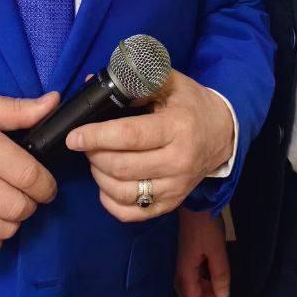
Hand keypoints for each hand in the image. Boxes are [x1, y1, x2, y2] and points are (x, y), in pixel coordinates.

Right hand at [0, 90, 59, 258]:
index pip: (30, 177)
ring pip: (7, 229)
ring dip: (13, 218)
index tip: (46, 184)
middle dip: (31, 201)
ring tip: (4, 203)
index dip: (46, 184)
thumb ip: (19, 109)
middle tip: (24, 192)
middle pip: (22, 207)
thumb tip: (54, 102)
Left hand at [66, 69, 234, 221]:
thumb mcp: (170, 83)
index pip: (130, 136)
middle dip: (94, 155)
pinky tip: (105, 185)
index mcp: (177, 128)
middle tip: (85, 143)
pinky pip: (132, 214)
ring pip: (124, 192)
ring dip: (99, 177)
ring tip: (95, 160)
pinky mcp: (171, 204)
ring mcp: (175, 188)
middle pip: (122, 167)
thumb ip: (137, 82)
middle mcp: (178, 162)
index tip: (74, 136)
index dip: (98, 136)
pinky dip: (110, 202)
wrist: (222, 134)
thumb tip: (97, 85)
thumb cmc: (191, 104)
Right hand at [175, 208, 229, 296]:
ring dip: (203, 290)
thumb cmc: (205, 226)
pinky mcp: (187, 248)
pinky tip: (212, 276)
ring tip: (218, 293)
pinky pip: (193, 271)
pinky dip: (202, 279)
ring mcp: (183, 256)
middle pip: (189, 291)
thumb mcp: (216, 250)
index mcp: (186, 269)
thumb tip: (222, 296)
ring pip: (191, 281)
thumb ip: (219, 274)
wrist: (195, 201)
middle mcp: (181, 265)